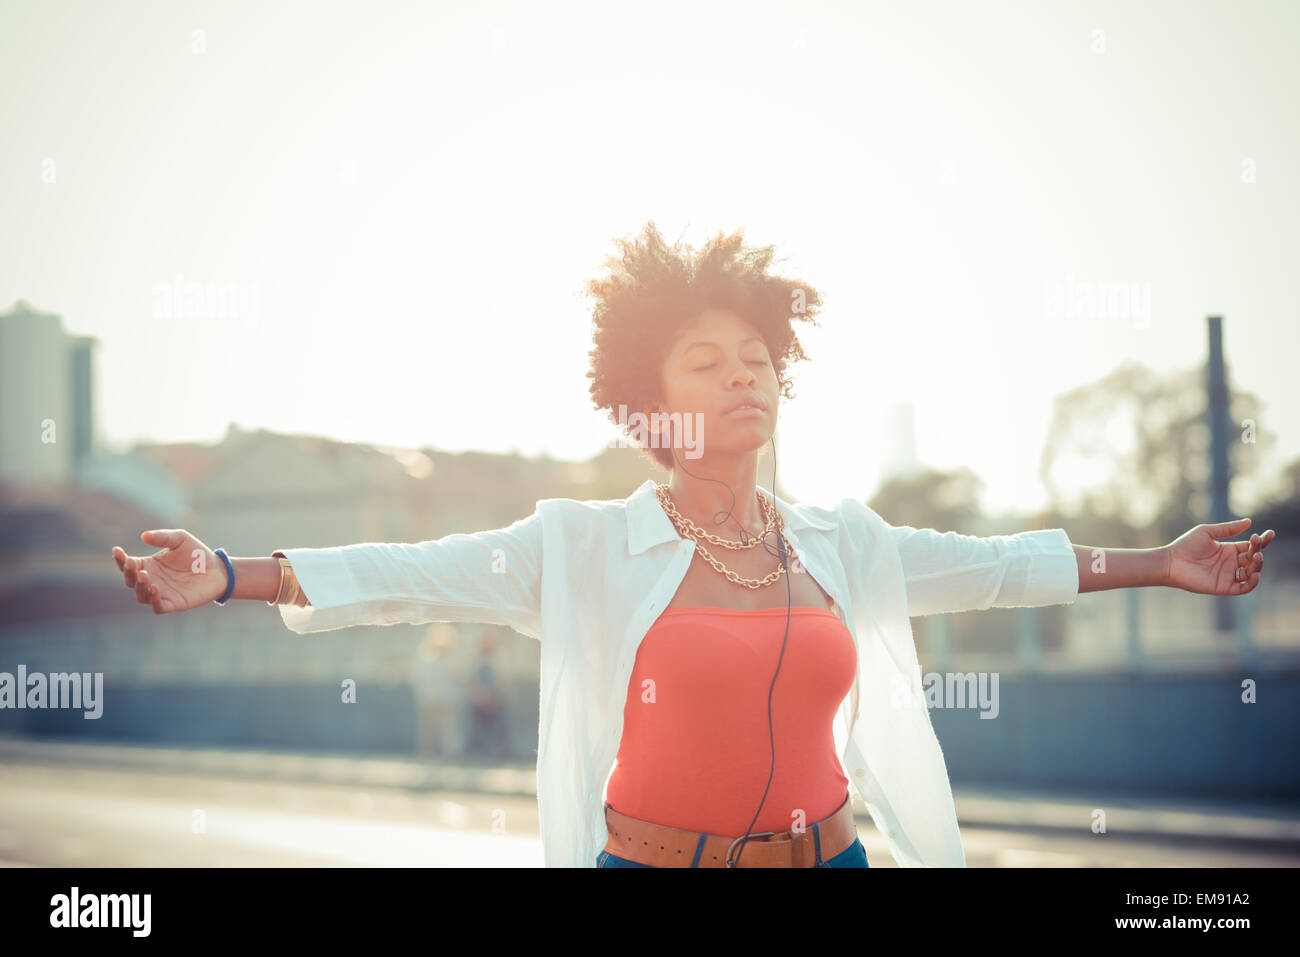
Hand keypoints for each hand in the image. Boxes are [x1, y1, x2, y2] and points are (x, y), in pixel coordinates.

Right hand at [111, 529, 228, 613]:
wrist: (217, 568)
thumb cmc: (196, 553)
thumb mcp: (179, 539)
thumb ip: (163, 537)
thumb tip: (143, 536)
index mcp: (148, 565)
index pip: (128, 565)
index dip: (120, 559)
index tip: (117, 550)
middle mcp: (151, 581)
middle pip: (131, 581)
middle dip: (128, 573)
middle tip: (132, 564)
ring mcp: (161, 594)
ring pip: (141, 596)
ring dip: (140, 587)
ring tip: (145, 576)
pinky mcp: (174, 604)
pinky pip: (158, 607)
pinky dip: (154, 601)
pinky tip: (155, 589)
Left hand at [1164, 518, 1275, 595]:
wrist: (1171, 562)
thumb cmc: (1186, 545)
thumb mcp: (1207, 532)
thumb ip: (1228, 529)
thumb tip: (1249, 522)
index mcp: (1228, 550)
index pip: (1251, 546)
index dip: (1262, 541)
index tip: (1270, 534)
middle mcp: (1230, 563)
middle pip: (1253, 558)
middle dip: (1259, 551)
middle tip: (1257, 543)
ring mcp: (1228, 575)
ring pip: (1252, 573)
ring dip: (1258, 565)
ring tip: (1256, 557)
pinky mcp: (1224, 587)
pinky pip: (1244, 588)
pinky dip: (1253, 582)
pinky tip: (1255, 573)